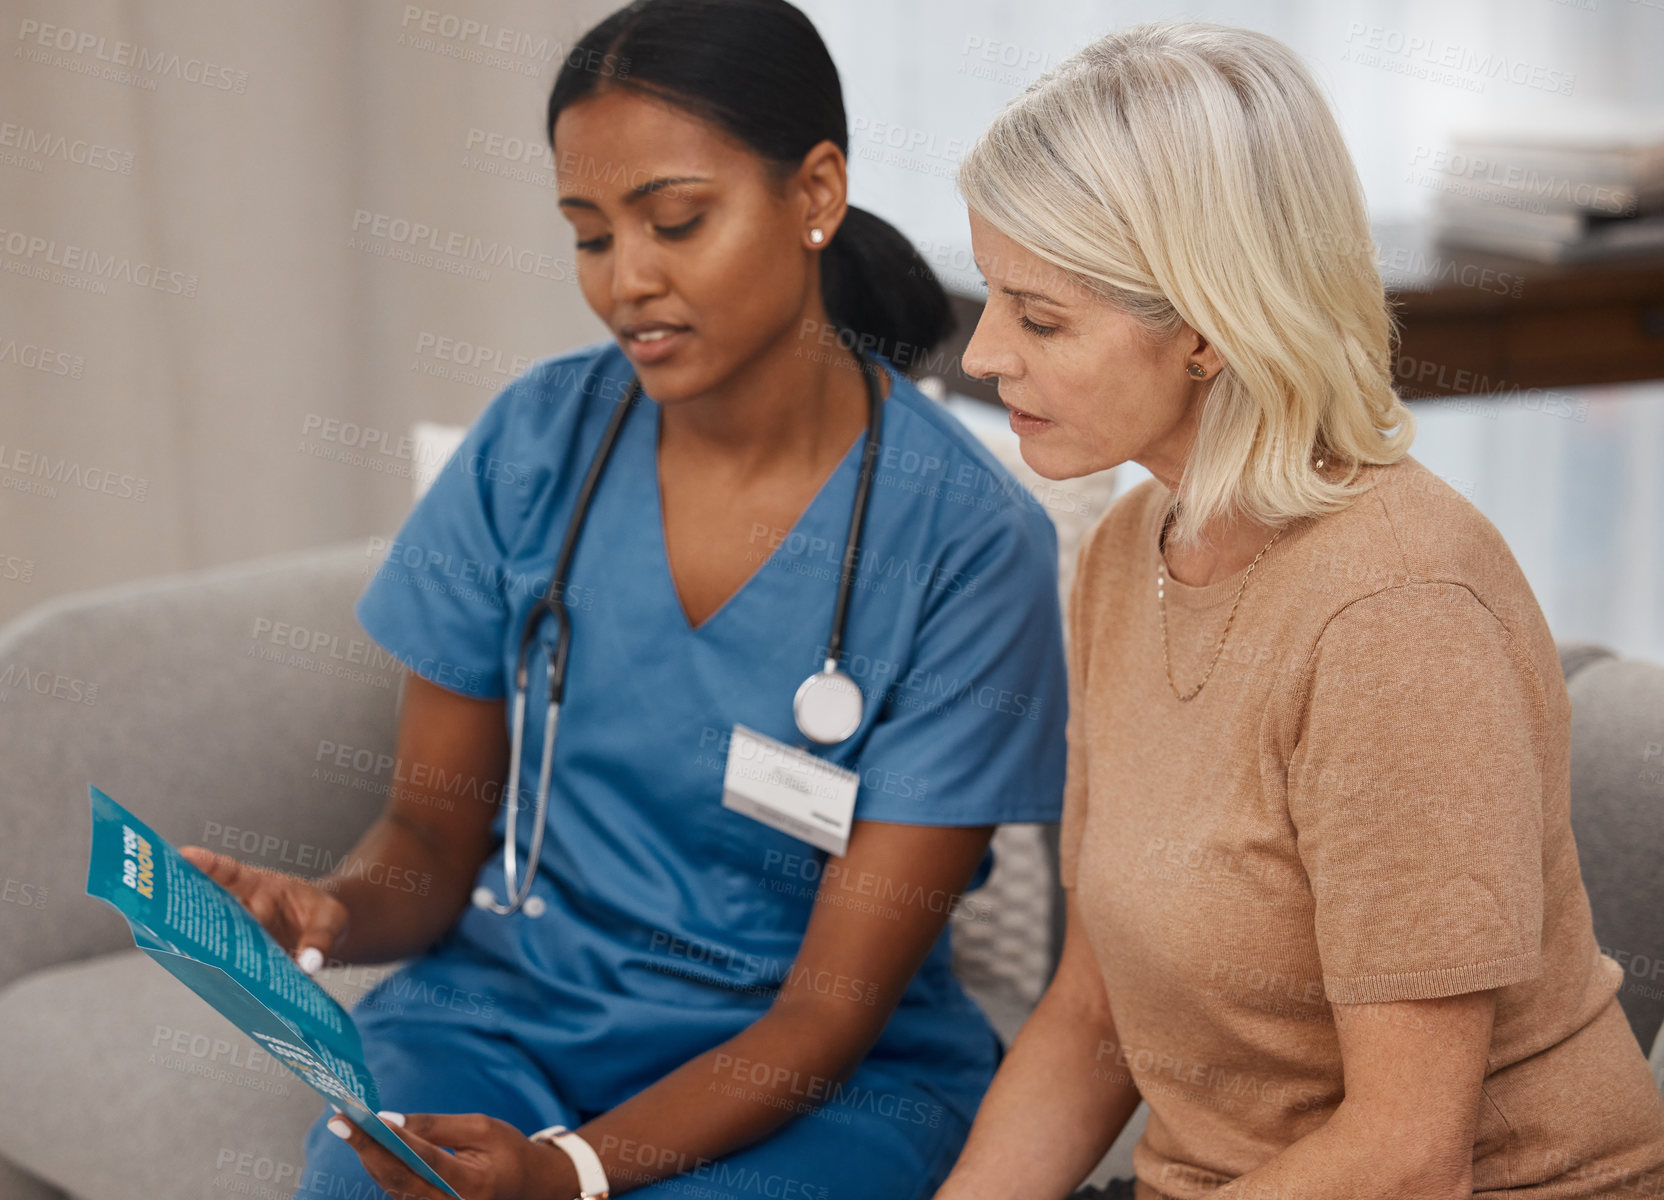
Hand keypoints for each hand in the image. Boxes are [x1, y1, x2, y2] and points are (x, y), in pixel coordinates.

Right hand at [178, 846, 347, 973]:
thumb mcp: (333, 919)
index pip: (232, 874)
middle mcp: (242, 910)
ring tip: (189, 962)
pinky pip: (229, 969)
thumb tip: (307, 965)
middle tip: (166, 918)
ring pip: (214, 942)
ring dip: (201, 951)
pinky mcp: (241, 962)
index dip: (208, 865)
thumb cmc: (324, 915)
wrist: (323, 936)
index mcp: (262, 887)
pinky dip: (224, 979)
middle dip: (189, 913)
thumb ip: (321, 939)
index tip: (184, 855)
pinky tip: (222, 992)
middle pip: (211, 910)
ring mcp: (238, 937)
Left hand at [327, 1112, 580, 1199]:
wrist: (528, 1187)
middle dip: (365, 1147)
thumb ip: (436, 1126)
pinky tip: (364, 1143)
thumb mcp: (482, 1128)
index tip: (364, 1118)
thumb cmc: (507, 1152)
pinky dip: (379, 1165)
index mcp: (473, 1185)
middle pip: (398, 1177)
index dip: (393, 1138)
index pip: (424, 1159)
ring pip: (392, 1185)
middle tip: (339, 1120)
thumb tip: (390, 1120)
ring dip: (366, 1155)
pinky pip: (397, 1189)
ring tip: (345, 1126)